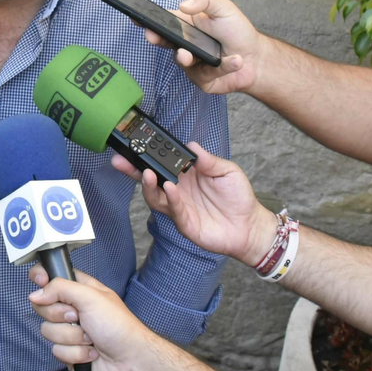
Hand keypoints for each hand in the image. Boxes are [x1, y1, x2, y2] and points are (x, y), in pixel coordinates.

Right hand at [27, 266, 153, 370]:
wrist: (130, 361)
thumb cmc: (117, 325)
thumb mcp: (91, 298)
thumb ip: (60, 289)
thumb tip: (34, 295)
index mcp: (79, 290)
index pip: (52, 277)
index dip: (42, 278)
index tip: (40, 281)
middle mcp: (72, 309)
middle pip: (43, 306)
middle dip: (60, 315)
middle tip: (79, 317)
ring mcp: (69, 332)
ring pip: (48, 331)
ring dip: (72, 337)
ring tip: (91, 339)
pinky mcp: (69, 352)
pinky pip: (57, 351)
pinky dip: (76, 353)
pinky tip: (92, 353)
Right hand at [113, 144, 276, 264]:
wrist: (250, 226)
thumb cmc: (238, 197)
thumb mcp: (227, 171)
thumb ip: (208, 160)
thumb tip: (191, 146)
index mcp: (186, 175)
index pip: (162, 163)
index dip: (148, 155)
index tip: (136, 144)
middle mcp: (178, 190)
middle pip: (150, 179)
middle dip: (133, 170)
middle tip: (122, 160)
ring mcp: (179, 207)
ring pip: (155, 197)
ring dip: (149, 185)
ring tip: (147, 173)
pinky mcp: (184, 223)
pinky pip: (173, 210)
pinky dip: (170, 199)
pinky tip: (170, 188)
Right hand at [145, 0, 262, 94]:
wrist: (257, 58)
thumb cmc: (237, 31)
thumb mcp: (223, 7)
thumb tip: (183, 5)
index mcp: (186, 25)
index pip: (163, 21)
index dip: (148, 21)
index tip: (137, 19)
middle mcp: (184, 44)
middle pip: (164, 42)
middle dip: (157, 39)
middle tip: (153, 38)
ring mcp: (190, 64)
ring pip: (183, 61)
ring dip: (190, 57)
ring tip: (196, 55)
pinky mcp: (200, 80)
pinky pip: (205, 75)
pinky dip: (224, 67)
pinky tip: (237, 60)